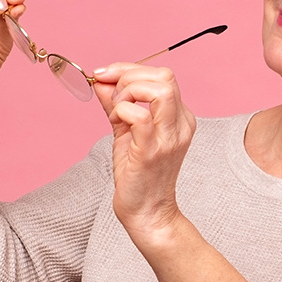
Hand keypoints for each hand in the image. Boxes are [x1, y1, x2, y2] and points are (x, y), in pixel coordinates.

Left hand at [90, 63, 196, 240]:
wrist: (147, 213)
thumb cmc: (139, 176)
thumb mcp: (126, 131)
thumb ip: (116, 104)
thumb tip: (101, 81)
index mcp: (179, 117)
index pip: (162, 75)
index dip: (129, 69)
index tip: (104, 75)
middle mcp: (180, 124)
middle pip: (165, 76)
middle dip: (129, 76)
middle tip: (111, 95)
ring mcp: (169, 138)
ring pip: (159, 90)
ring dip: (129, 91)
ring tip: (117, 109)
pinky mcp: (152, 151)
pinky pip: (140, 116)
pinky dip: (122, 110)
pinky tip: (117, 123)